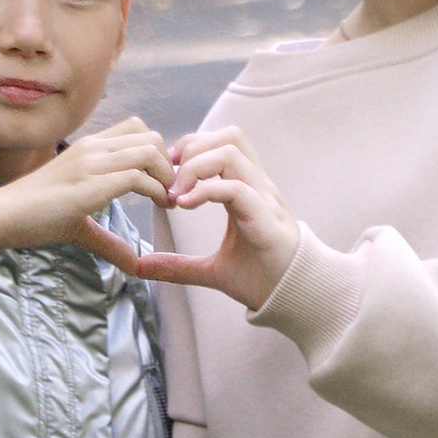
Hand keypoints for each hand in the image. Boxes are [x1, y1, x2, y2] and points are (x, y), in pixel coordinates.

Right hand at [0, 116, 173, 265]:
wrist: (2, 216)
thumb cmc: (34, 217)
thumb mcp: (79, 223)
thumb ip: (108, 239)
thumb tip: (134, 264)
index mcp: (88, 147)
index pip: (136, 128)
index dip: (157, 152)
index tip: (161, 182)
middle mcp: (92, 147)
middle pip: (150, 135)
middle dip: (168, 163)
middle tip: (168, 192)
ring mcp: (91, 162)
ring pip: (149, 151)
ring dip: (167, 176)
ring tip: (166, 200)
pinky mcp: (91, 183)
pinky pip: (138, 176)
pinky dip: (157, 190)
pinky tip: (158, 205)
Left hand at [128, 128, 300, 313]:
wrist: (294, 300)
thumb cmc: (262, 279)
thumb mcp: (211, 270)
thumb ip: (179, 265)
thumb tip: (143, 267)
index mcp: (247, 190)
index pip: (222, 143)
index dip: (191, 148)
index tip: (167, 174)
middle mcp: (258, 188)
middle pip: (229, 137)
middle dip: (193, 149)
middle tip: (170, 180)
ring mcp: (264, 200)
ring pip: (231, 153)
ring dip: (196, 166)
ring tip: (177, 194)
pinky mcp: (266, 219)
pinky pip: (236, 188)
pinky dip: (206, 191)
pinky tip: (186, 205)